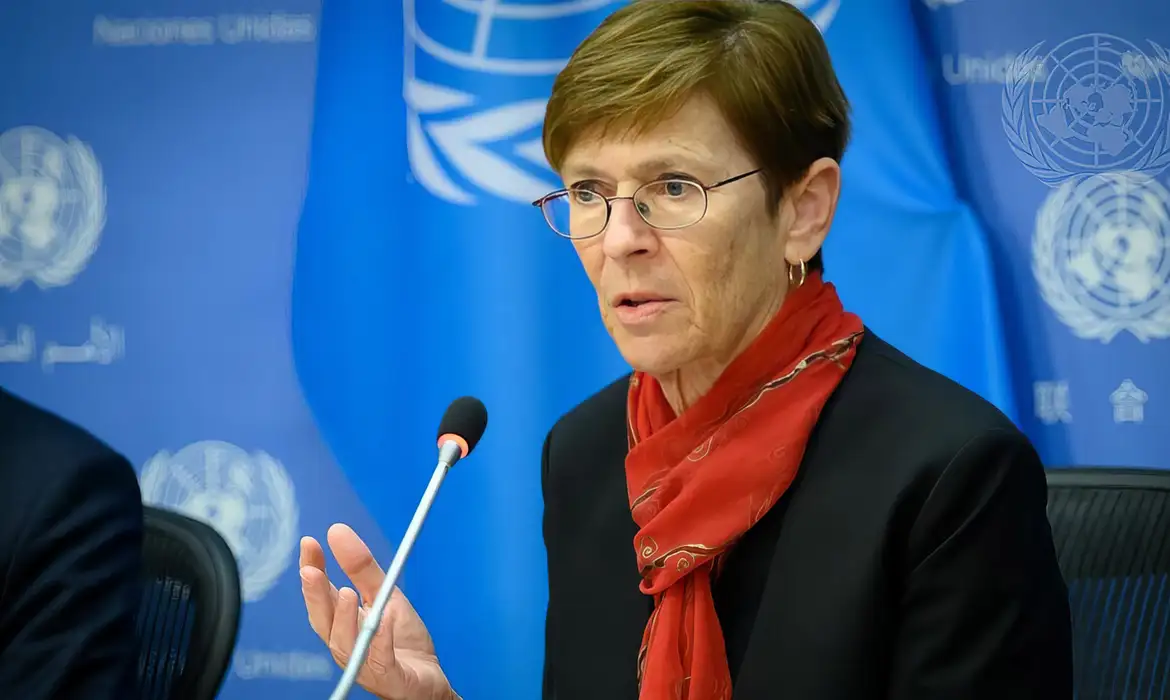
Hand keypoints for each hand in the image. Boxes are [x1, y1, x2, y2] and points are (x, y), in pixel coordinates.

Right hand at [301, 523, 455, 699]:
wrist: (426, 679)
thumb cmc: (401, 641)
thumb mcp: (384, 595)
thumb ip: (361, 568)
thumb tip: (337, 532)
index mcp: (343, 623)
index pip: (321, 596)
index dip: (312, 571)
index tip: (309, 543)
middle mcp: (346, 644)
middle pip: (324, 621)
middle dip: (315, 596)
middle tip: (310, 571)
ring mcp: (364, 664)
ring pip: (345, 644)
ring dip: (344, 618)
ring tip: (347, 593)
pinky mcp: (388, 677)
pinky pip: (381, 661)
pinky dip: (380, 640)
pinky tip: (383, 619)